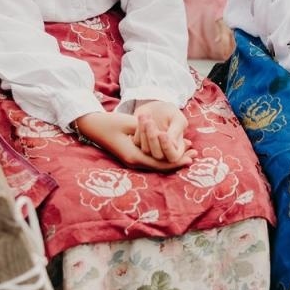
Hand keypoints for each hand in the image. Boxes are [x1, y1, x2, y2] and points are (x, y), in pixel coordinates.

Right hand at [75, 110, 192, 171]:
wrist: (95, 125)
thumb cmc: (112, 123)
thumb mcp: (132, 126)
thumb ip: (148, 134)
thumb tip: (165, 138)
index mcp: (134, 157)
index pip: (160, 163)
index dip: (177, 161)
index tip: (190, 157)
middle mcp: (134, 162)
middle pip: (161, 166)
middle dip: (178, 161)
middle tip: (194, 154)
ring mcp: (132, 161)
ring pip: (157, 163)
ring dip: (173, 158)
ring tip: (189, 151)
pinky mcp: (133, 156)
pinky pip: (152, 159)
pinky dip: (164, 155)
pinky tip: (174, 148)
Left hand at [131, 100, 194, 165]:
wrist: (158, 107)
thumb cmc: (172, 114)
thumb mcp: (178, 120)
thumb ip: (176, 132)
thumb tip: (174, 145)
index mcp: (177, 149)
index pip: (173, 156)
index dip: (167, 147)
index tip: (162, 134)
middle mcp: (164, 153)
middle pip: (158, 155)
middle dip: (153, 138)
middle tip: (150, 122)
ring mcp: (151, 150)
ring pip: (146, 150)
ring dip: (145, 132)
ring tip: (146, 116)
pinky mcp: (140, 145)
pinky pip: (137, 141)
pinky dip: (139, 128)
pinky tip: (143, 116)